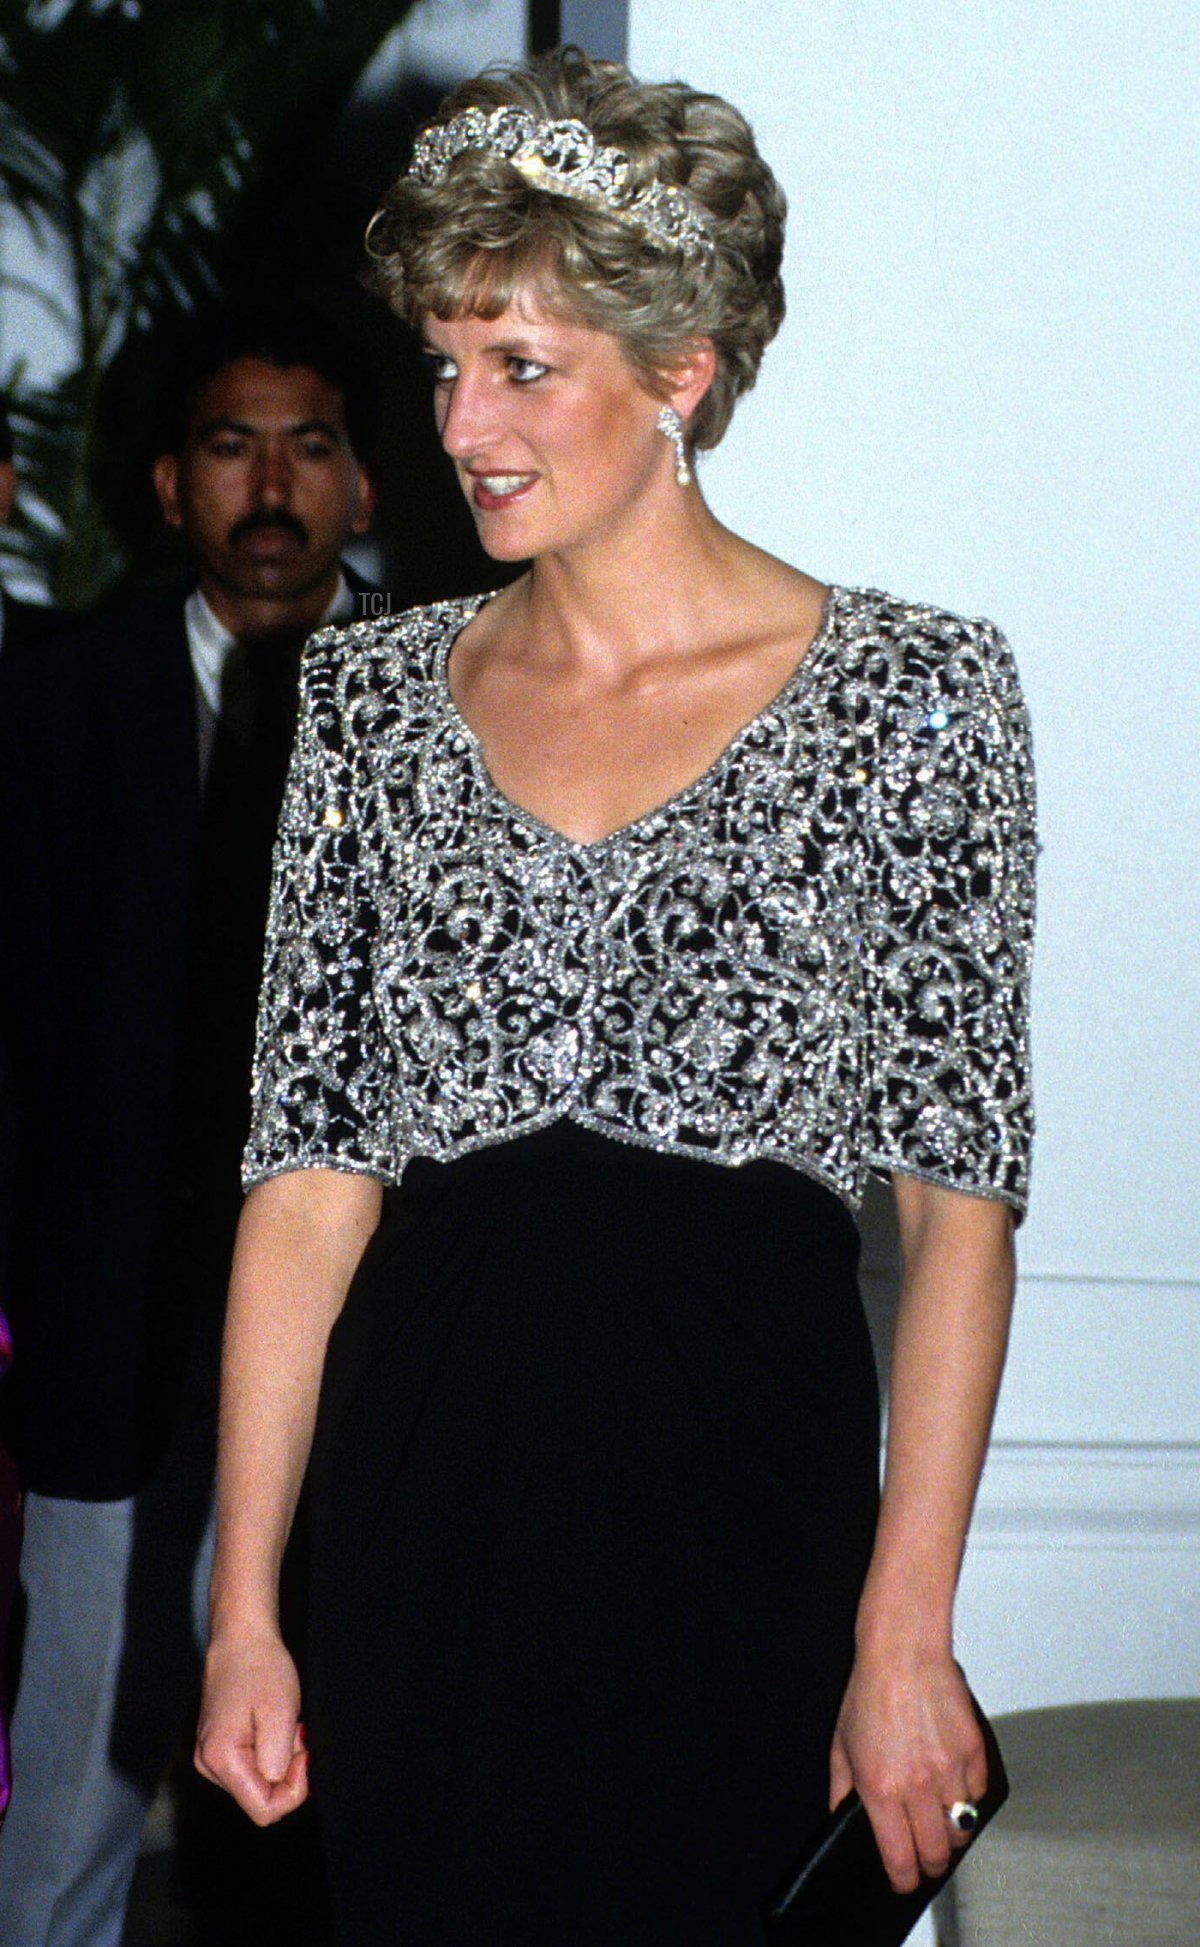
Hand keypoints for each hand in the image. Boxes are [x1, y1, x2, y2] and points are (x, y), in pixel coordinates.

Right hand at [195, 1627, 308, 1824]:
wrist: (241, 1638)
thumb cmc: (261, 1669)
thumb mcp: (280, 1715)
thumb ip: (278, 1762)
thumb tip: (278, 1786)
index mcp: (220, 1760)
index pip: (264, 1810)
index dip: (293, 1790)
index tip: (303, 1755)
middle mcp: (208, 1765)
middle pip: (259, 1799)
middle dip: (286, 1772)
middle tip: (294, 1733)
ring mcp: (210, 1757)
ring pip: (256, 1783)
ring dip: (278, 1761)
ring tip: (281, 1725)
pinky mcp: (217, 1748)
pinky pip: (251, 1768)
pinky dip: (269, 1752)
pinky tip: (271, 1726)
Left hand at [828, 1648, 986, 1892]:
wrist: (903, 1651)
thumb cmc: (869, 1691)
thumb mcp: (840, 1745)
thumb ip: (840, 1791)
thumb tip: (839, 1820)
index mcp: (880, 1788)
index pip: (900, 1859)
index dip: (904, 1880)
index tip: (904, 1881)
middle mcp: (917, 1785)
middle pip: (937, 1854)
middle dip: (931, 1864)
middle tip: (926, 1858)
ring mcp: (949, 1770)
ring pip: (962, 1829)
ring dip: (951, 1831)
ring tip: (939, 1820)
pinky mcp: (973, 1753)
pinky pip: (978, 1795)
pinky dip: (968, 1798)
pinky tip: (953, 1785)